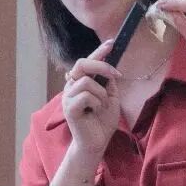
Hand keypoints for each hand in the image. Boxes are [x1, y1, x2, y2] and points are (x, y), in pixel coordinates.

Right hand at [62, 40, 122, 160]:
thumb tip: (110, 66)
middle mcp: (71, 86)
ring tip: (101, 106)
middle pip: (82, 63)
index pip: (87, 61)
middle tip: (116, 75)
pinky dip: (97, 103)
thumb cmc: (102, 120)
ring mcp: (68, 96)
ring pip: (87, 81)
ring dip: (101, 94)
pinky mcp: (69, 108)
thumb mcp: (111, 97)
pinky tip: (95, 112)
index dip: (99, 51)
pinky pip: (86, 95)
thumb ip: (108, 82)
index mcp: (81, 81)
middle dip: (102, 66)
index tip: (112, 43)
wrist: (97, 142)